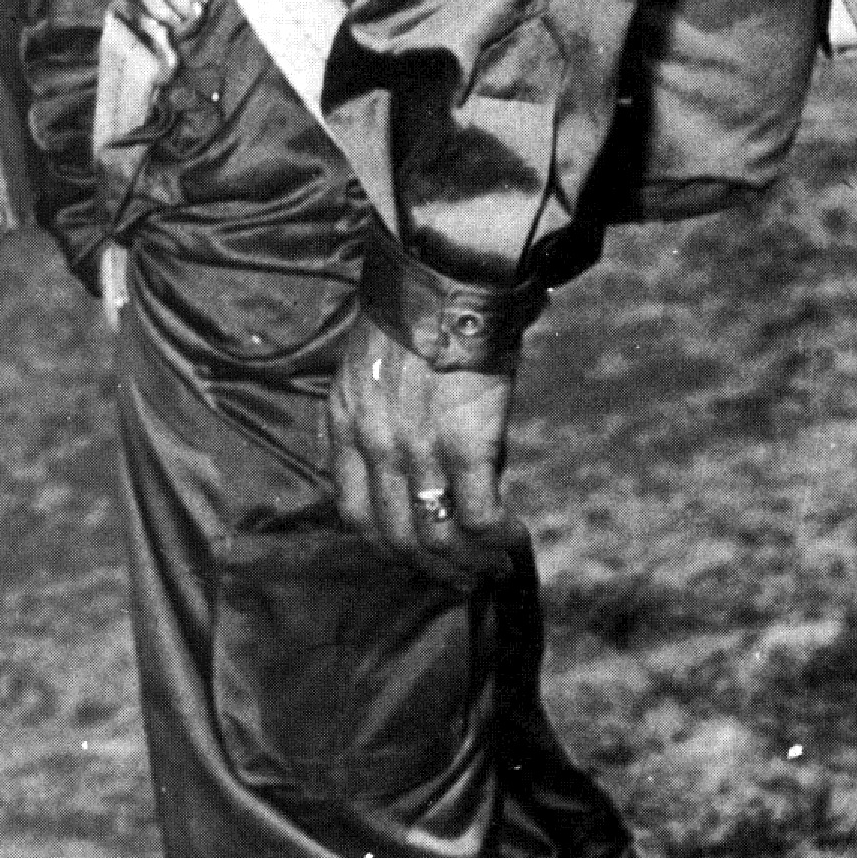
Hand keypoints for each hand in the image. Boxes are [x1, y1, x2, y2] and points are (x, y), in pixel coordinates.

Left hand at [324, 315, 522, 576]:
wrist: (446, 279)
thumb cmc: (416, 317)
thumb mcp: (370, 371)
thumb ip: (379, 422)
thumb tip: (419, 473)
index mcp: (344, 425)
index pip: (352, 512)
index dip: (385, 545)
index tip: (414, 554)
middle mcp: (372, 446)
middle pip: (394, 537)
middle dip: (431, 568)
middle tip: (462, 578)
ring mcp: (415, 449)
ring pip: (435, 537)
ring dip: (468, 564)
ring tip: (493, 568)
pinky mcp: (464, 446)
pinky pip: (477, 516)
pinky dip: (496, 539)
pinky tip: (513, 540)